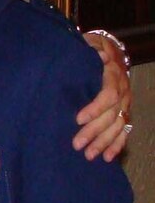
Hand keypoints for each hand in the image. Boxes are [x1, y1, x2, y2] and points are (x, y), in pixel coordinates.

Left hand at [73, 33, 130, 160]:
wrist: (108, 49)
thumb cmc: (90, 48)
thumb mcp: (89, 44)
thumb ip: (91, 50)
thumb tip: (99, 55)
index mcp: (113, 74)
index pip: (108, 95)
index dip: (95, 108)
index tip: (78, 119)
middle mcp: (123, 91)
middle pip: (112, 115)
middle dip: (95, 132)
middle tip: (76, 144)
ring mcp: (125, 103)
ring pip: (118, 126)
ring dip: (104, 142)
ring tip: (89, 155)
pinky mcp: (124, 111)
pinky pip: (124, 131)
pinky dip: (117, 145)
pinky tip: (107, 157)